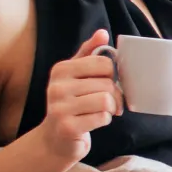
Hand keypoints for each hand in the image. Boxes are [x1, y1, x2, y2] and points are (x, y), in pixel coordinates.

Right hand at [35, 28, 122, 164]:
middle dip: (115, 95)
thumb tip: (102, 32)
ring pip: (106, 100)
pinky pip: (102, 117)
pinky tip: (95, 121)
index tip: (108, 83)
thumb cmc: (72, 103)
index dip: (113, 75)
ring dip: (111, 108)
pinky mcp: (68, 126)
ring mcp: (60, 107)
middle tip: (109, 102)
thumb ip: (89, 53)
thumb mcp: (77, 75)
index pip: (104, 63)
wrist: (56, 138)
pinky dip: (105, 120)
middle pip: (107, 83)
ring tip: (103, 111)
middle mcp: (57, 86)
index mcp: (61, 69)